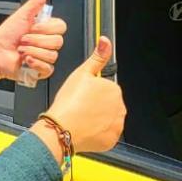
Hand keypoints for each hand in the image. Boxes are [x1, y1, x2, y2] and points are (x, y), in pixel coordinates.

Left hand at [0, 0, 66, 98]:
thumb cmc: (7, 34)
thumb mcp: (23, 14)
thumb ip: (36, 0)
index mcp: (46, 29)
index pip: (61, 27)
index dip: (47, 28)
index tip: (33, 27)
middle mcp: (48, 43)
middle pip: (58, 42)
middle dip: (36, 40)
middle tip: (23, 39)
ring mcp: (45, 57)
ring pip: (52, 55)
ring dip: (33, 51)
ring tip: (21, 50)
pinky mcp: (41, 70)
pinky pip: (48, 68)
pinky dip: (36, 64)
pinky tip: (26, 60)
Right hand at [38, 37, 124, 154]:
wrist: (61, 128)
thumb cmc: (69, 102)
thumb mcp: (82, 73)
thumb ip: (98, 57)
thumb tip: (106, 41)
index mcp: (114, 89)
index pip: (106, 89)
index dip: (92, 92)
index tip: (82, 96)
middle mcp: (120, 107)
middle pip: (109, 105)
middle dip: (97, 106)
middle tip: (81, 107)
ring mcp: (117, 125)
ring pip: (108, 119)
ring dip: (98, 119)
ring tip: (82, 118)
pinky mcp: (112, 140)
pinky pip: (106, 135)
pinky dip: (98, 133)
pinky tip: (86, 129)